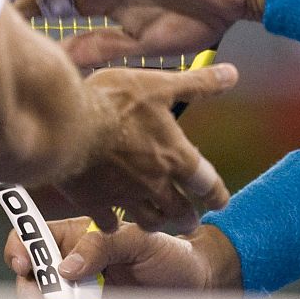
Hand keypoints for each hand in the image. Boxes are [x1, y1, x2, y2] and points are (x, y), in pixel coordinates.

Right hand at [5, 217, 240, 298]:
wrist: (197, 289)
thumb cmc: (170, 254)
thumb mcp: (140, 239)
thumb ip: (103, 243)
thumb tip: (66, 266)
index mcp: (79, 236)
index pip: (35, 236)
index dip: (20, 246)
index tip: (22, 262)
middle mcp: (74, 265)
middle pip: (31, 276)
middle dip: (28, 288)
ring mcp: (81, 296)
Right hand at [51, 63, 236, 234]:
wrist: (67, 125)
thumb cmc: (115, 101)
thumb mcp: (161, 84)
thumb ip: (197, 84)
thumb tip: (232, 74)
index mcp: (174, 156)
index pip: (206, 183)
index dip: (216, 194)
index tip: (220, 201)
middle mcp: (154, 183)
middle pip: (179, 210)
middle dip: (187, 216)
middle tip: (191, 221)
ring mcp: (124, 196)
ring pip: (149, 220)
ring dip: (157, 221)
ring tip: (160, 222)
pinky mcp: (94, 202)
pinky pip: (109, 222)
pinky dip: (113, 223)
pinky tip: (112, 221)